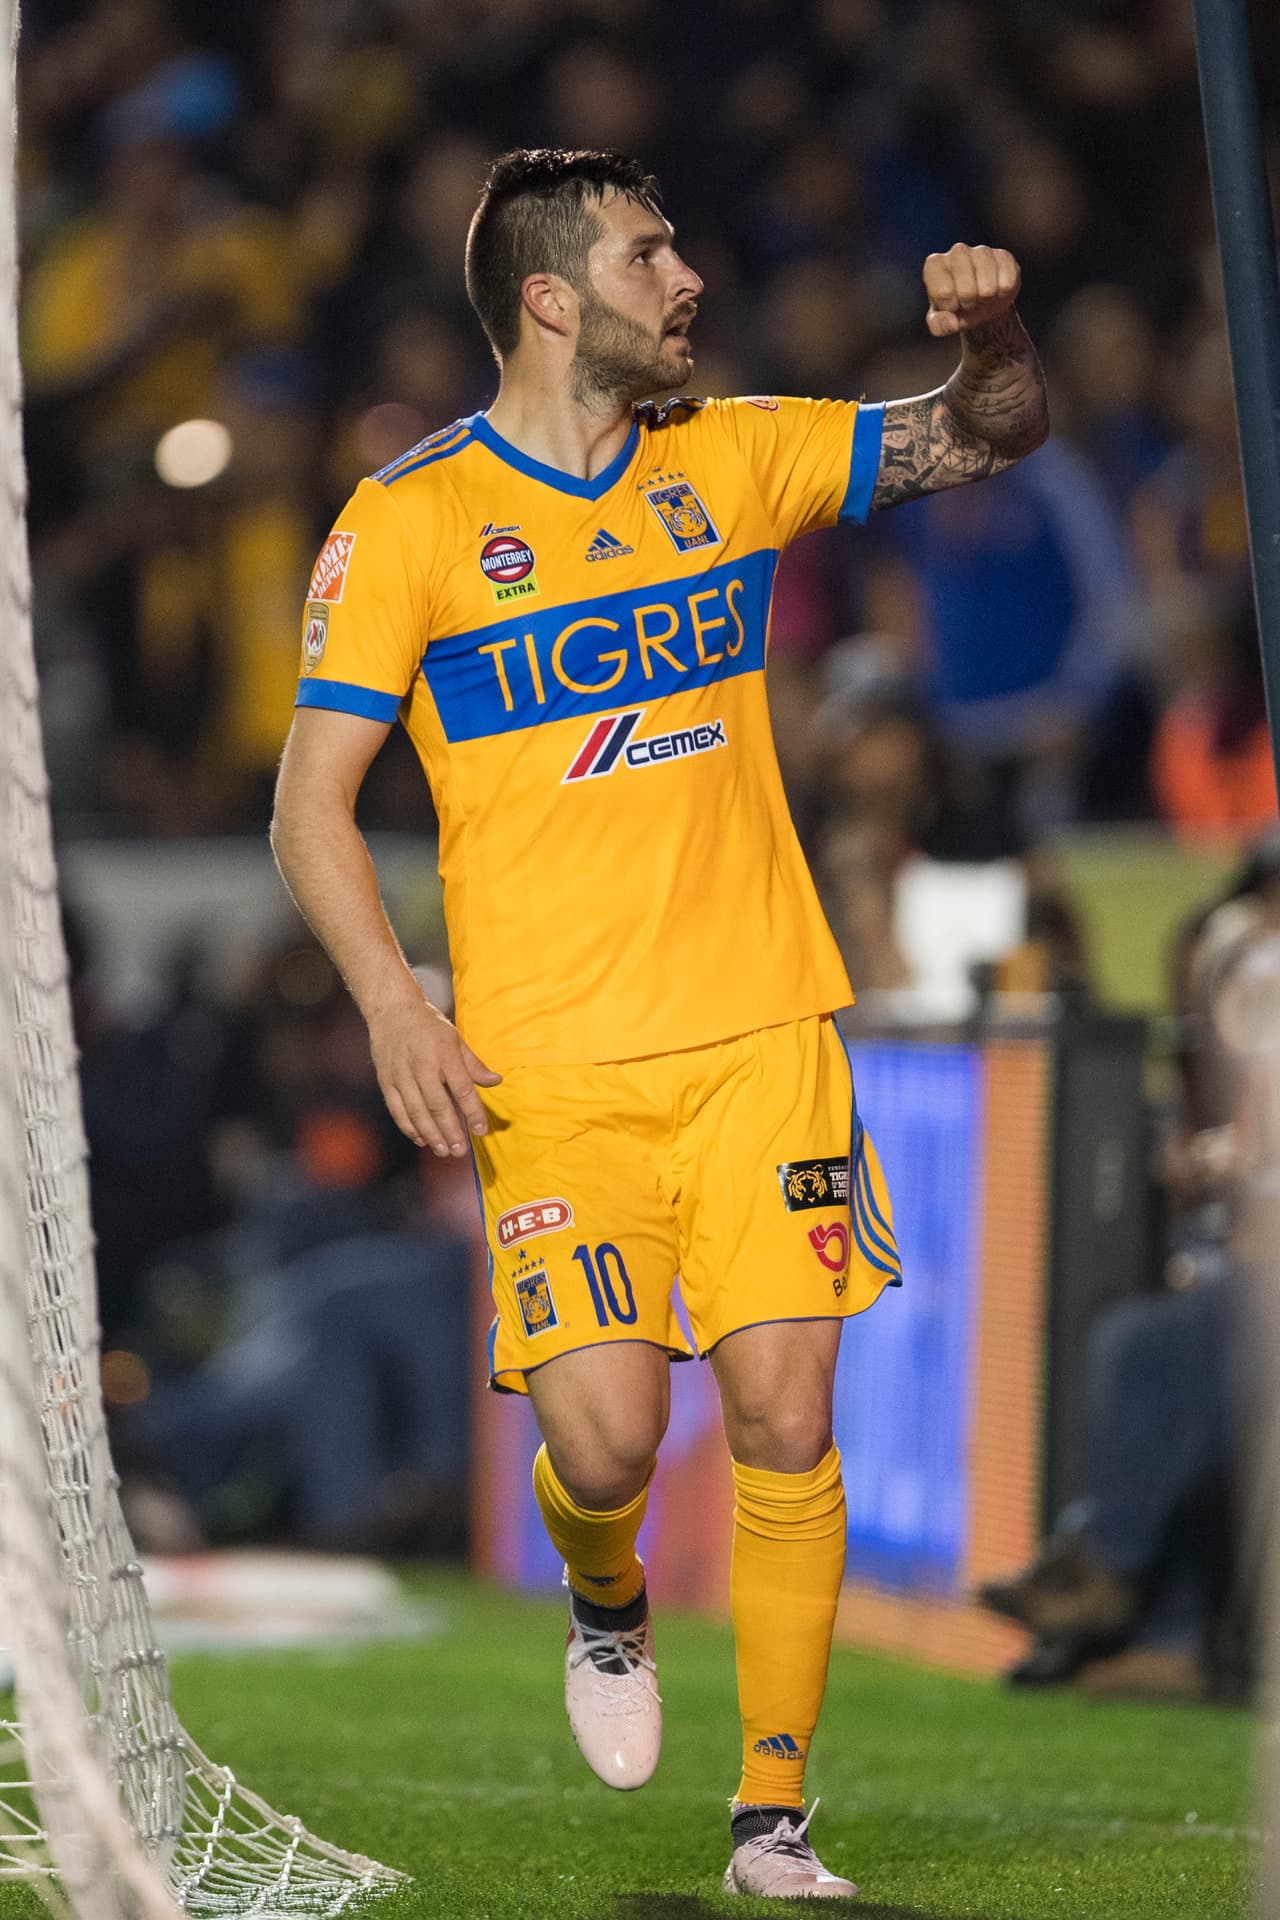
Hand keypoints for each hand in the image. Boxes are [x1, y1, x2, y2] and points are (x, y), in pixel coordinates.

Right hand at [367, 983, 501, 1156]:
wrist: (392, 1010)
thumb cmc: (428, 1025)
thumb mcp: (455, 1039)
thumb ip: (474, 1064)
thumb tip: (496, 1081)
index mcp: (444, 1053)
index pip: (462, 1088)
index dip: (472, 1111)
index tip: (481, 1130)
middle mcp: (422, 1065)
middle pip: (438, 1105)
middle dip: (450, 1131)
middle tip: (460, 1150)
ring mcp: (401, 1074)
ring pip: (417, 1111)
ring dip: (431, 1134)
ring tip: (443, 1151)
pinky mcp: (386, 1081)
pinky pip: (397, 1110)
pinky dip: (409, 1127)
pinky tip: (421, 1139)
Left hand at [923, 244, 1020, 336]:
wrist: (982, 304)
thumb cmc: (957, 309)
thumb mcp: (941, 322)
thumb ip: (939, 325)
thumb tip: (951, 323)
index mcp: (935, 264)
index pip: (943, 292)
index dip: (950, 306)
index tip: (952, 304)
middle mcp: (957, 252)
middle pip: (966, 291)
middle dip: (969, 304)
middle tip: (968, 301)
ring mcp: (981, 251)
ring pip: (987, 287)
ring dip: (986, 299)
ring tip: (982, 295)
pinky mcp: (1004, 256)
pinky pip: (1006, 283)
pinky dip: (1002, 294)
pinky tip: (996, 290)